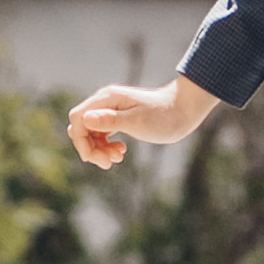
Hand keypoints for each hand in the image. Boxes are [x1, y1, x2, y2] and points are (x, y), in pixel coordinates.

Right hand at [67, 74, 216, 168]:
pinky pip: (103, 135)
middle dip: (90, 148)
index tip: (95, 159)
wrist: (185, 110)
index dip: (81, 141)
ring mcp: (111, 110)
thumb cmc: (164, 116)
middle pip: (82, 127)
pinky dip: (107, 146)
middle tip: (108, 164)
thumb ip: (111, 120)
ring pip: (91, 133)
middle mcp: (105, 102)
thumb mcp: (138, 122)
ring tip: (118, 158)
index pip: (78, 119)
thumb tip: (86, 119)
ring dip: (99, 150)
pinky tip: (121, 153)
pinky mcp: (119, 118)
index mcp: (107, 99)